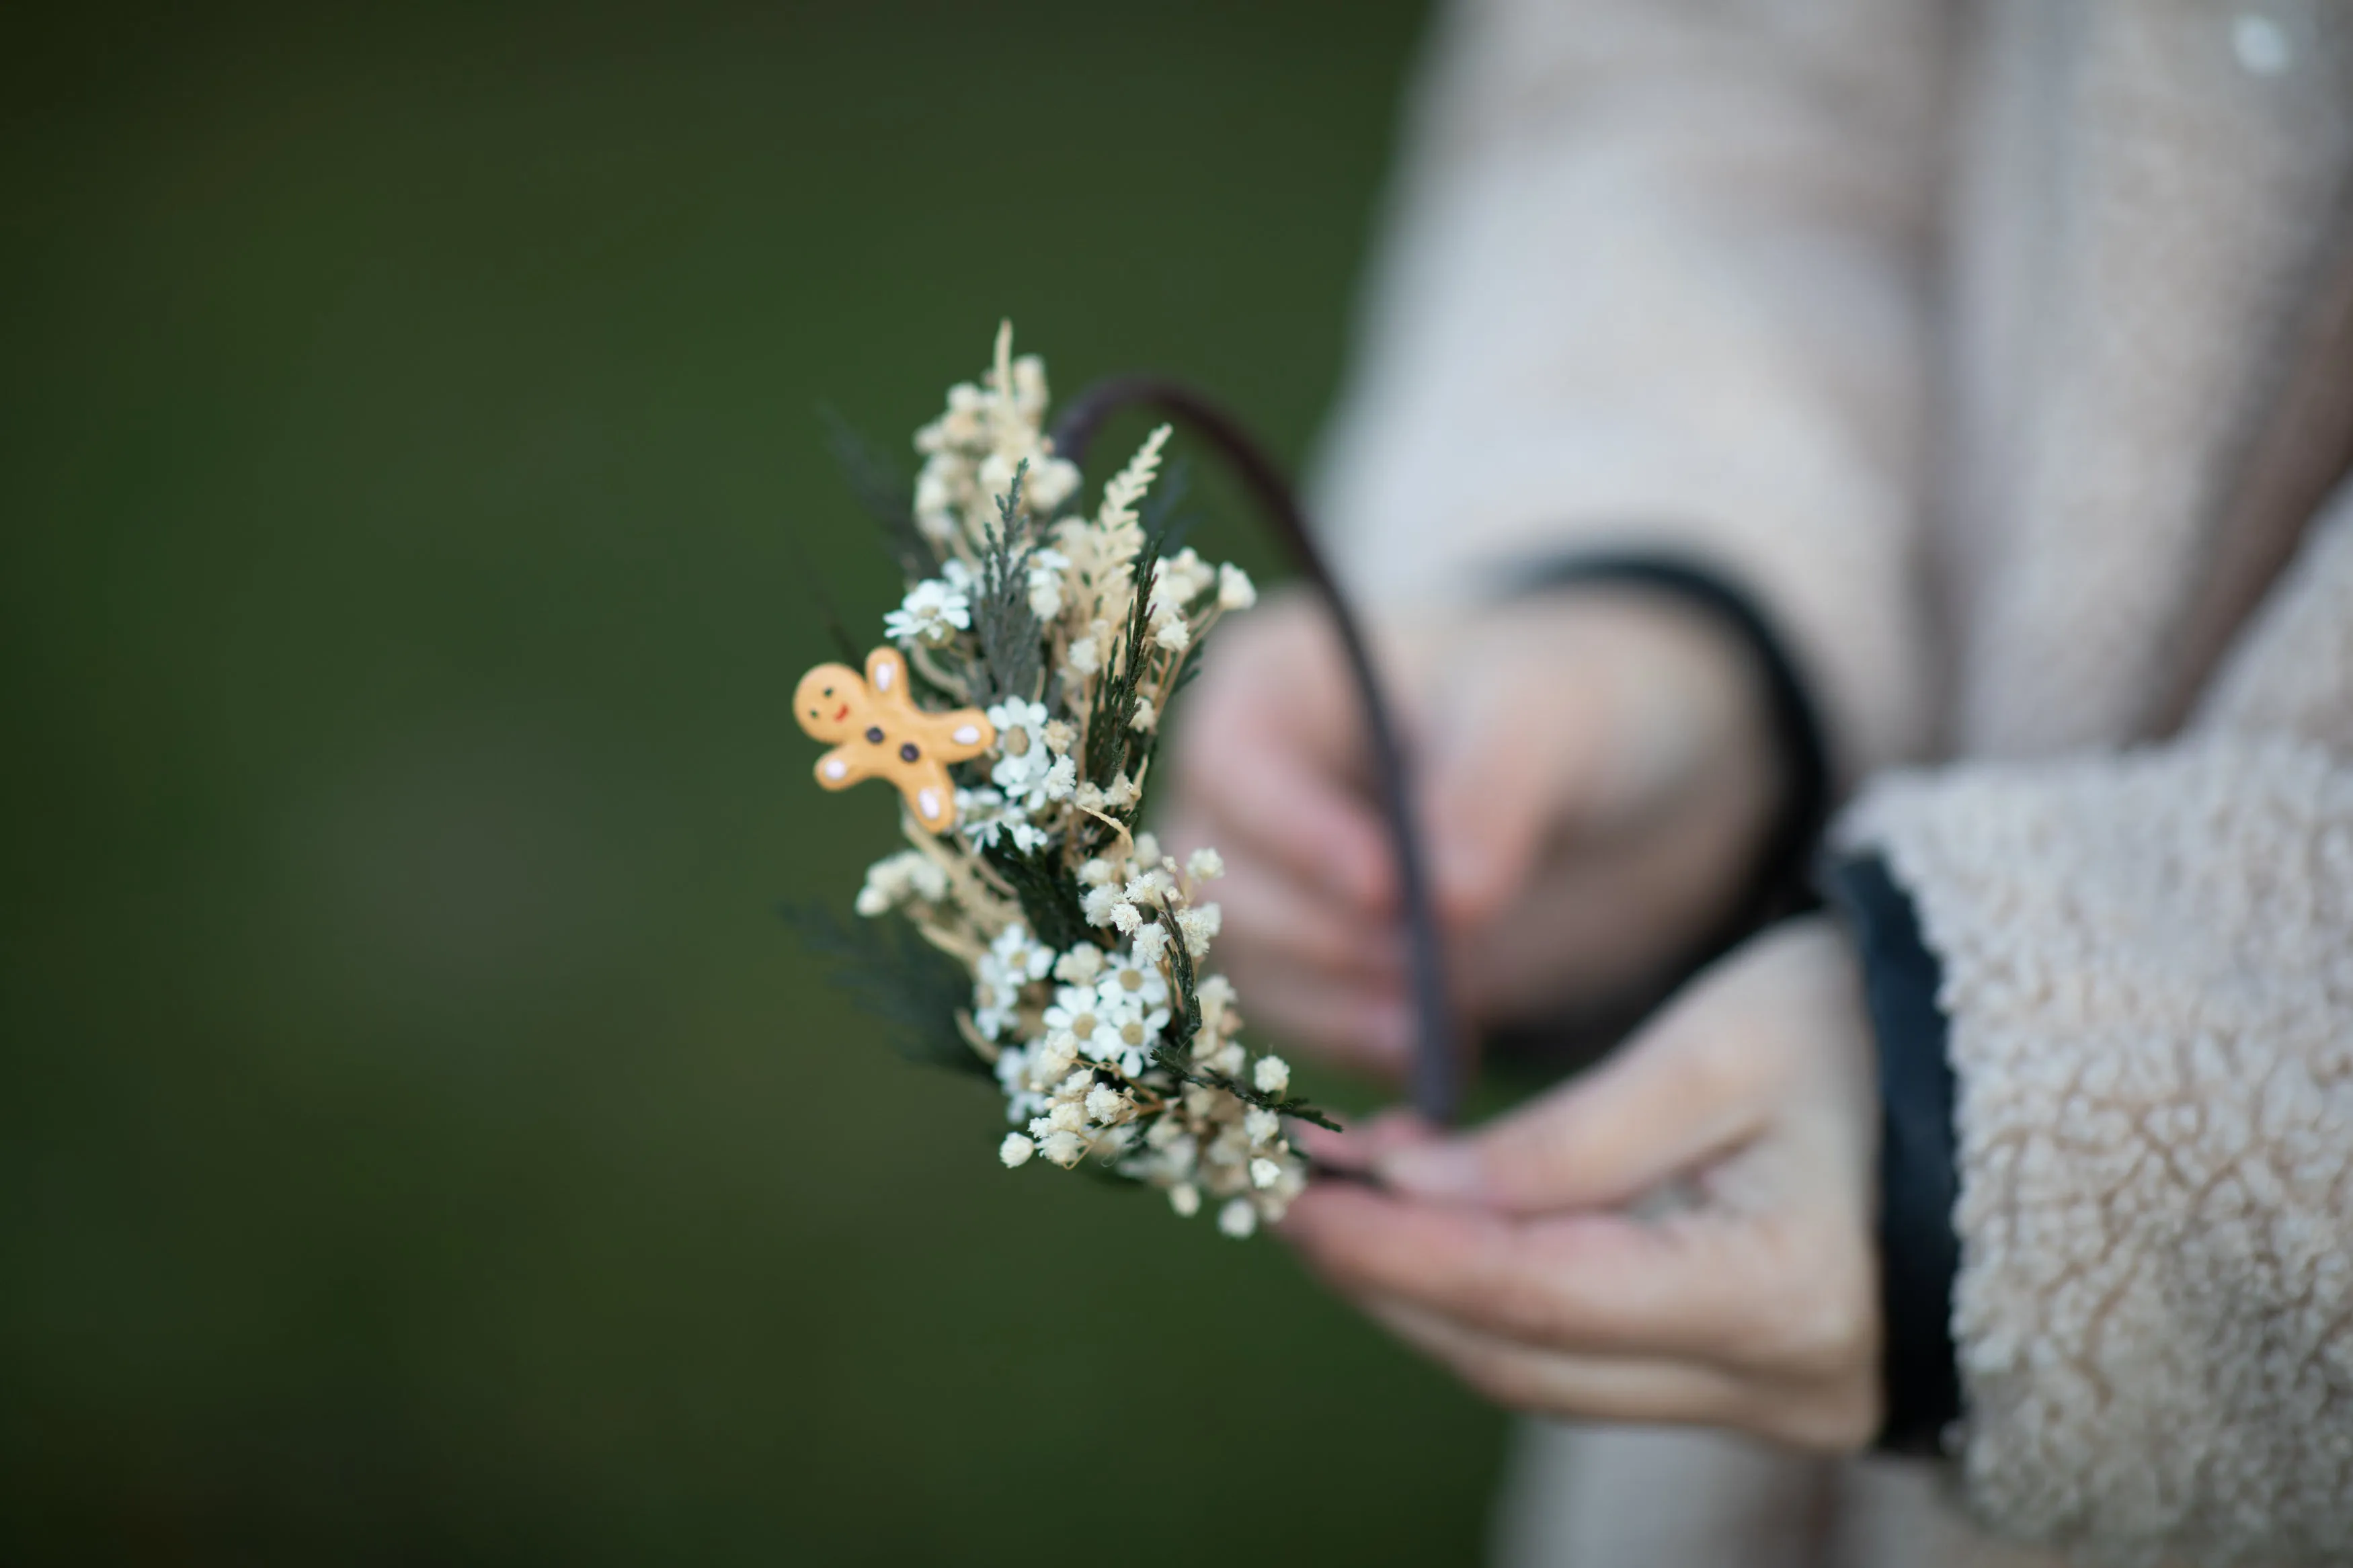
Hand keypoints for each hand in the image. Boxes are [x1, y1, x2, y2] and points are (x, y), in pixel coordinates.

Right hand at [1158, 587, 1782, 1073]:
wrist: (1598, 786)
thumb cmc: (1555, 706)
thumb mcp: (1542, 715)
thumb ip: (1494, 787)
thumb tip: (1450, 900)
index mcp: (1269, 685)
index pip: (1233, 764)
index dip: (1297, 834)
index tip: (1389, 893)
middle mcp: (1238, 786)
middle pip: (1221, 877)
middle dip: (1317, 934)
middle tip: (1418, 970)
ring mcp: (1259, 878)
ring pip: (1245, 962)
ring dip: (1332, 1004)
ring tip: (1426, 1028)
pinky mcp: (1296, 959)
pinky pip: (1292, 1016)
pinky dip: (1353, 1039)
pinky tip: (1431, 1048)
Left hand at [1281, 920, 1883, 1450]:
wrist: (2044, 1078)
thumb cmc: (1887, 1032)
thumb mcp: (1724, 1049)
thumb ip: (1569, 1140)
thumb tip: (1416, 1189)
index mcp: (1778, 1296)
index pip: (1529, 1294)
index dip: (1395, 1249)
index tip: (1291, 1195)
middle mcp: (1780, 1387)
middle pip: (1526, 1361)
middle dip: (1392, 1281)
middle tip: (1290, 1198)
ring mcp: (1779, 1404)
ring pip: (1556, 1377)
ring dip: (1439, 1297)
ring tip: (1352, 1204)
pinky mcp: (1768, 1386)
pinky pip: (1605, 1365)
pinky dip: (1512, 1305)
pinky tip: (1455, 1232)